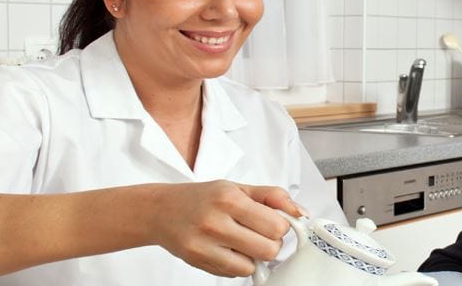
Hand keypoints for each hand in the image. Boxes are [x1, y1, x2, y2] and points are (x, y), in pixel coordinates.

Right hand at [148, 181, 302, 276]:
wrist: (161, 211)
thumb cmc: (202, 198)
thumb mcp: (237, 188)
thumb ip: (272, 197)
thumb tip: (301, 212)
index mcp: (229, 198)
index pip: (276, 226)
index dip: (280, 227)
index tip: (274, 223)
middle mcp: (215, 222)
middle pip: (268, 249)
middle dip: (270, 243)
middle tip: (259, 234)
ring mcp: (205, 245)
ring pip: (252, 266)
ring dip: (253, 257)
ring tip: (242, 242)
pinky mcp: (199, 262)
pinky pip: (234, 274)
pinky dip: (238, 265)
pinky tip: (228, 249)